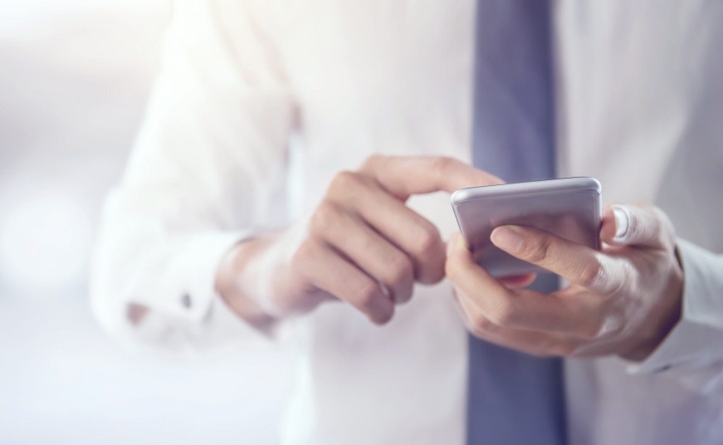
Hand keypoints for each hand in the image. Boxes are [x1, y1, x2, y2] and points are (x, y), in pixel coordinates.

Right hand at [216, 155, 500, 327]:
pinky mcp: (308, 254)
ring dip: (403, 295)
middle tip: (421, 281)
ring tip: (392, 293)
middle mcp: (348, 185)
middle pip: (424, 239)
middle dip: (432, 273)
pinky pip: (368, 294)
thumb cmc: (350, 250)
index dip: (474, 183)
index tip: (506, 200)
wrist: (279, 269)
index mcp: (376, 171)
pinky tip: (375, 308)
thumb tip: (504, 257)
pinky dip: (380, 311)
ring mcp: (324, 217)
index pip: (435, 168)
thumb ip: (429, 229)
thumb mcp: (384, 226)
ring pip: (397, 271)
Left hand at [446, 204, 684, 360]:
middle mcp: (583, 323)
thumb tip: (607, 219)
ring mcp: (557, 341)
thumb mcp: (655, 235)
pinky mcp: (538, 345)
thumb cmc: (646, 264)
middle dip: (471, 276)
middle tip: (457, 239)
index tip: (500, 229)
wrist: (652, 319)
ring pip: (491, 324)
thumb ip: (635, 222)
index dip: (538, 249)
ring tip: (459, 250)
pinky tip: (471, 271)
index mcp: (618, 287)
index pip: (578, 270)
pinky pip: (490, 327)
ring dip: (464, 287)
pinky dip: (470, 298)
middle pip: (510, 311)